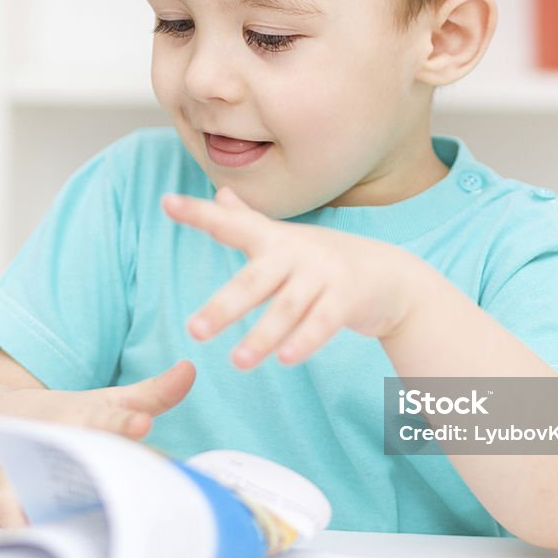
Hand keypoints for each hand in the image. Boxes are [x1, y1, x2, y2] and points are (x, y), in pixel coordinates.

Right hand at [0, 360, 196, 526]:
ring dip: (70, 513)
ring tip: (107, 536)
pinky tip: (51, 548)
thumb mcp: (109, 401)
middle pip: (83, 459)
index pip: (109, 419)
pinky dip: (30, 533)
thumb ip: (153, 392)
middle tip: (139, 495)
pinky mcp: (8, 498)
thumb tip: (192, 368)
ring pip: (51, 494)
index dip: (125, 423)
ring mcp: (29, 470)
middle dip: (107, 475)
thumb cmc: (68, 415)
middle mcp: (55, 440)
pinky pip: (19, 520)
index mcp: (83, 416)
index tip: (142, 424)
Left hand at [162, 186, 420, 368]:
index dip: (200, 214)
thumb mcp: (287, 239)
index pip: (233, 225)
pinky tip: (284, 360)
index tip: (167, 203)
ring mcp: (324, 274)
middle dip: (224, 306)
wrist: (391, 276)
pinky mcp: (348, 298)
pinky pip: (323, 322)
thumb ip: (249, 221)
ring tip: (237, 362)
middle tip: (194, 331)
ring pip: (287, 308)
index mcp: (275, 239)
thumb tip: (220, 195)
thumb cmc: (325, 260)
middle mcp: (297, 252)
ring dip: (262, 336)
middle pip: (254, 281)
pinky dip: (304, 341)